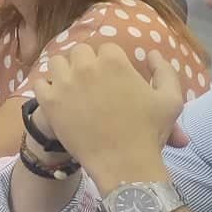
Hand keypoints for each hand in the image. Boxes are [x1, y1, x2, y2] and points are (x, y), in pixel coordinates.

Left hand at [35, 44, 185, 184]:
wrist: (124, 163)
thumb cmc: (148, 132)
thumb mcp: (171, 100)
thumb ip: (165, 72)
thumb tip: (153, 54)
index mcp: (114, 61)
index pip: (106, 48)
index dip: (110, 61)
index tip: (112, 76)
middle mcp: (86, 67)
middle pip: (80, 52)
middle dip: (86, 63)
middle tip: (92, 81)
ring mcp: (64, 83)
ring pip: (57, 62)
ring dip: (64, 71)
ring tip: (73, 86)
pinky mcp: (49, 101)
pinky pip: (40, 83)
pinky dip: (47, 88)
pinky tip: (57, 98)